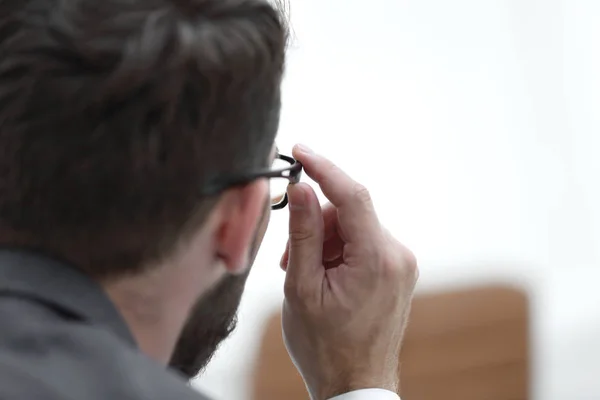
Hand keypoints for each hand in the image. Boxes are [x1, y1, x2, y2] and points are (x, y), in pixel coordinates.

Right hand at [280, 144, 418, 399]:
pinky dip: (339, 251)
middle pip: (348, 213)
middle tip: (290, 259)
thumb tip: (302, 187)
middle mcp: (398, 255)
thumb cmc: (324, 344)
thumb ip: (303, 233)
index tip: (299, 150)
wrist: (356, 384)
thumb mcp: (302, 287)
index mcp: (377, 259)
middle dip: (315, 225)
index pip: (351, 196)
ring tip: (307, 277)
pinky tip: (325, 278)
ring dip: (324, 242)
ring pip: (353, 227)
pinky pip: (362, 242)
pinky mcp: (397, 269)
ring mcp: (401, 263)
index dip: (323, 168)